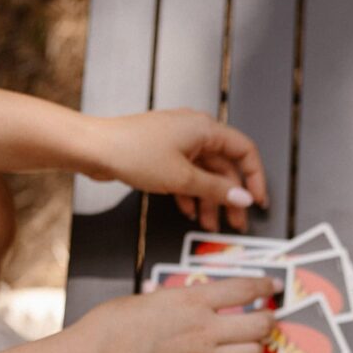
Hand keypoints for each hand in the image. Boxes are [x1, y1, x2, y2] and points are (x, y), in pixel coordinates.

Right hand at [72, 277, 276, 352]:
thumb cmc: (112, 326)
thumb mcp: (152, 296)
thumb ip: (183, 297)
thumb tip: (201, 295)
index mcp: (191, 301)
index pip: (244, 290)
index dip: (265, 287)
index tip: (273, 286)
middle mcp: (202, 331)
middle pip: (259, 325)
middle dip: (269, 320)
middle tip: (267, 317)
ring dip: (256, 347)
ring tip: (249, 342)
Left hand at [86, 109, 267, 231]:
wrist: (94, 148)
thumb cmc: (133, 152)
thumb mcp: (182, 178)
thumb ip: (217, 190)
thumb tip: (244, 198)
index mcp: (205, 129)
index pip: (244, 151)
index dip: (255, 178)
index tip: (257, 201)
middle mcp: (195, 131)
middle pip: (224, 167)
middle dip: (230, 196)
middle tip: (236, 222)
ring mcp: (178, 142)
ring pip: (205, 173)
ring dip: (209, 199)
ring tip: (209, 223)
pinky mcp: (163, 153)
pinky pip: (187, 174)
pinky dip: (190, 192)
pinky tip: (187, 210)